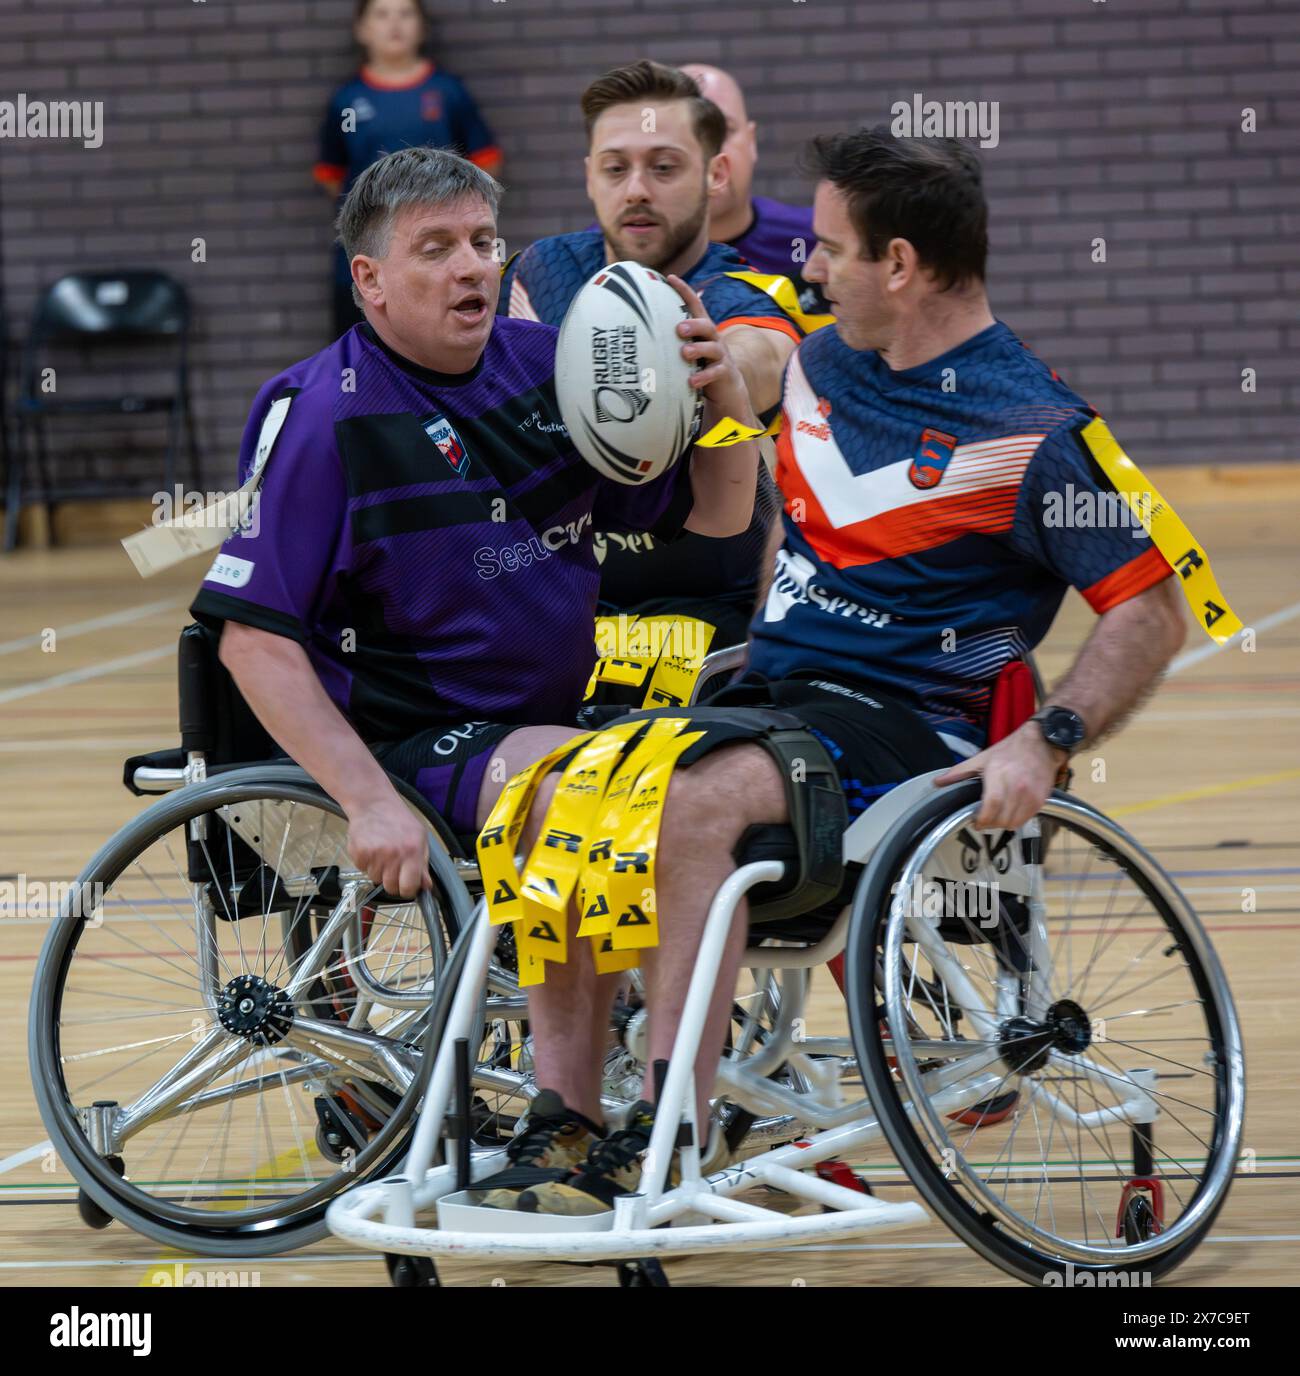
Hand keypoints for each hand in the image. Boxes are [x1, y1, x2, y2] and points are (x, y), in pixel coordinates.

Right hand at [345, 791, 431, 898]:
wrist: (373, 803)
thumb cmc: (398, 819)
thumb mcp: (419, 837)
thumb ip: (423, 863)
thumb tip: (426, 886)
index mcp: (413, 851)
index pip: (408, 887)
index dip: (407, 890)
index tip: (406, 886)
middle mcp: (394, 854)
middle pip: (390, 887)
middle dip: (392, 881)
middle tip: (393, 865)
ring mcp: (375, 854)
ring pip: (375, 879)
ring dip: (378, 870)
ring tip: (382, 851)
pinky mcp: (359, 852)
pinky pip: (362, 869)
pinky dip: (366, 862)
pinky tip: (371, 847)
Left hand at [665, 274, 756, 425]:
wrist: (726, 387)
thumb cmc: (699, 365)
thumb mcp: (688, 350)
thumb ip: (672, 341)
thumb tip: (640, 334)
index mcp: (703, 330)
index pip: (695, 305)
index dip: (684, 291)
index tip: (670, 278)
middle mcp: (713, 339)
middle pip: (707, 325)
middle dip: (693, 324)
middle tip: (679, 329)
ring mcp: (720, 355)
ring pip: (713, 348)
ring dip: (698, 349)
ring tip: (684, 352)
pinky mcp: (724, 372)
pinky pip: (715, 373)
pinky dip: (703, 376)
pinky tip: (691, 381)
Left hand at [933, 721, 1064, 829]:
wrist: (1042, 743)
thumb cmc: (1010, 750)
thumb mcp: (982, 758)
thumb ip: (958, 772)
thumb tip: (936, 782)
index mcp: (998, 774)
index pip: (991, 805)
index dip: (982, 820)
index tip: (976, 823)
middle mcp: (1017, 786)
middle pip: (1002, 818)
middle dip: (990, 824)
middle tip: (984, 821)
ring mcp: (1031, 794)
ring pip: (1014, 822)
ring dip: (1003, 825)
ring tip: (996, 818)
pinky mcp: (1041, 799)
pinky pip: (1027, 819)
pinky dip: (1017, 820)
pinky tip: (1010, 813)